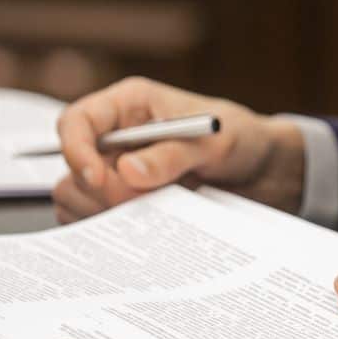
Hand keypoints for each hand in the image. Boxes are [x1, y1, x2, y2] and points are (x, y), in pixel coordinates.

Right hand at [51, 77, 304, 222]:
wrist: (263, 171)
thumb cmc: (239, 139)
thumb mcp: (213, 142)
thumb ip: (171, 155)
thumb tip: (127, 171)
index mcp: (128, 107)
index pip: (75, 122)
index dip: (76, 150)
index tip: (99, 179)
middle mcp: (115, 140)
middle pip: (73, 170)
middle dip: (102, 192)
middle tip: (143, 203)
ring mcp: (117, 174)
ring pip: (79, 200)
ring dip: (109, 215)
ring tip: (157, 212)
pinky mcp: (125, 204)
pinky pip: (98, 222)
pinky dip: (116, 231)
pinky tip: (151, 229)